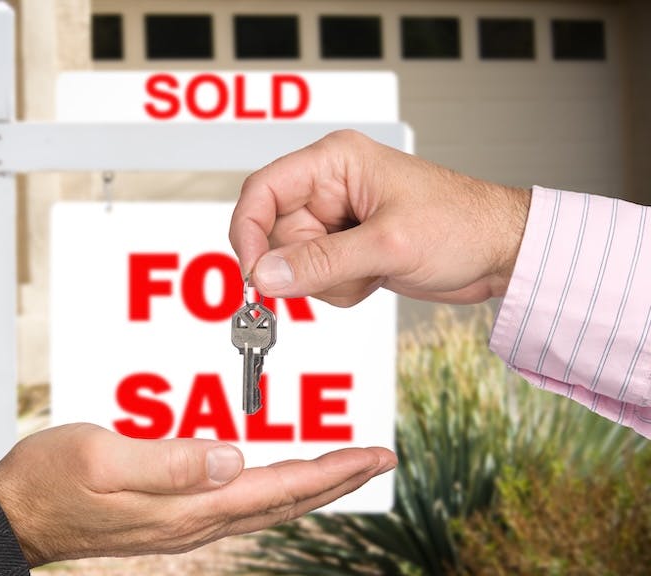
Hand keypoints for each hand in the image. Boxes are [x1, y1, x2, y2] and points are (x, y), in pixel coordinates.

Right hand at [0, 423, 395, 566]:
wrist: (17, 514)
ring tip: (341, 468)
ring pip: (266, 506)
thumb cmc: (51, 481)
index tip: (373, 455)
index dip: (330, 472)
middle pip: (283, 502)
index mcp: (187, 506)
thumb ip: (169, 460)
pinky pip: (239, 506)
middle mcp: (194, 522)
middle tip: (377, 460)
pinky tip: (275, 478)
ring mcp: (182, 523)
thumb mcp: (102, 459)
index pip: (277, 488)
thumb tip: (234, 457)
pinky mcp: (169, 518)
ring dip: (310, 486)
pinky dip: (273, 489)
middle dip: (336, 481)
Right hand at [229, 130, 531, 305]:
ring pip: (294, 263)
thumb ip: (321, 263)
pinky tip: (375, 277)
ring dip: (328, 281)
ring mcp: (336, 220)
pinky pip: (316, 278)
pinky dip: (341, 288)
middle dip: (306, 266)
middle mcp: (328, 187)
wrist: (502, 253)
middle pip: (275, 235)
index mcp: (334, 163)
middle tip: (346, 272)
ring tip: (372, 271)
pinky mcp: (345, 247)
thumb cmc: (462, 225)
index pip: (262, 191)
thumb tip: (266, 276)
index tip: (254, 272)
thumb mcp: (388, 245)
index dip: (248, 231)